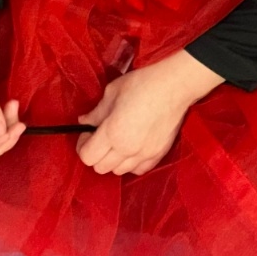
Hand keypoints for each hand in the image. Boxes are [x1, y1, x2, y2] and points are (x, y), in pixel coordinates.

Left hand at [76, 50, 223, 176]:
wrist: (174, 86)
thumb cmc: (143, 84)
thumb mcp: (112, 92)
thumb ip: (96, 112)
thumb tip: (84, 122)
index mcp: (113, 133)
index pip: (87, 156)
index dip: (82, 146)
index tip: (87, 134)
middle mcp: (127, 149)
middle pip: (101, 167)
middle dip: (95, 154)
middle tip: (99, 138)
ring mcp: (144, 154)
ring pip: (118, 171)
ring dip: (113, 160)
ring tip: (117, 142)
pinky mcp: (158, 154)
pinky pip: (138, 170)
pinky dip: (131, 163)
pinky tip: (133, 148)